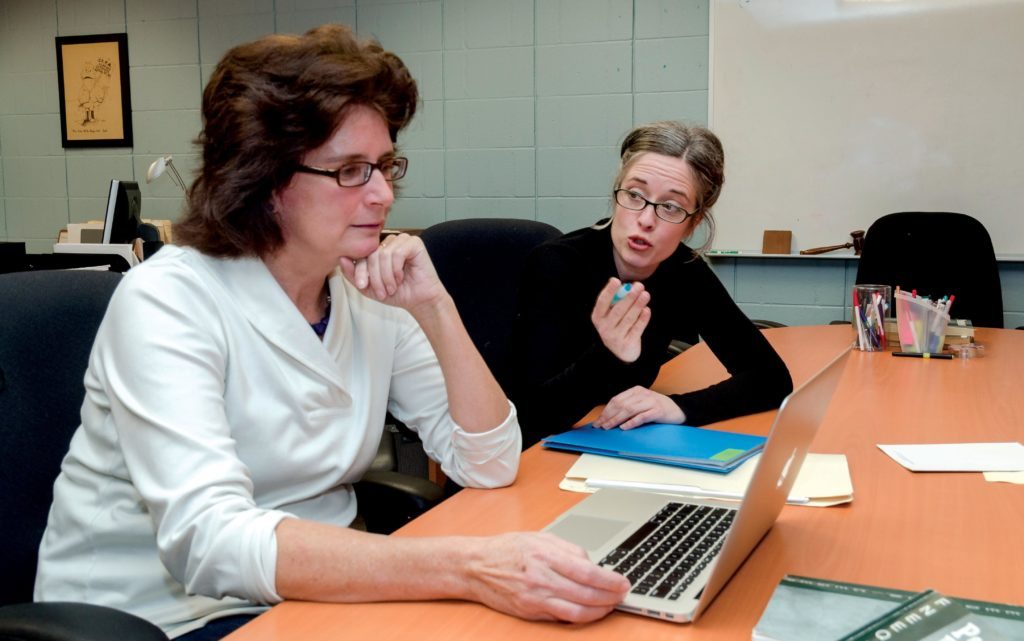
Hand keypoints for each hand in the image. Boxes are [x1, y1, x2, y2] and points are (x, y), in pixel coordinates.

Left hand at [339, 234, 445, 312]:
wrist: (419, 300)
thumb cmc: (398, 293)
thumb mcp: (369, 288)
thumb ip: (353, 275)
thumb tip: (341, 259)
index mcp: (377, 250)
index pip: (361, 254)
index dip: (359, 270)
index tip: (362, 286)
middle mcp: (389, 243)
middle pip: (371, 255)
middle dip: (374, 276)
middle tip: (381, 292)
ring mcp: (402, 241)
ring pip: (383, 254)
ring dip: (386, 276)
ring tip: (392, 288)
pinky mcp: (414, 243)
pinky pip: (397, 253)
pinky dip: (396, 269)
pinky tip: (401, 278)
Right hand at [466, 532, 629, 622]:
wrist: (476, 566)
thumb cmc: (507, 549)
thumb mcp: (540, 537)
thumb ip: (568, 549)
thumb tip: (592, 564)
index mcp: (545, 555)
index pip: (587, 572)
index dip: (610, 580)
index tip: (623, 582)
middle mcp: (541, 579)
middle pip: (586, 594)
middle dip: (610, 597)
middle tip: (623, 595)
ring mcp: (535, 599)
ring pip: (577, 612)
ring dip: (599, 611)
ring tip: (611, 605)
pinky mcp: (530, 613)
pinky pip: (562, 618)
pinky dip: (580, 616)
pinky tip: (590, 611)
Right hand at [590, 278, 650, 362]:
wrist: (621, 352)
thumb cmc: (617, 326)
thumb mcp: (611, 315)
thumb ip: (616, 302)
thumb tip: (628, 286)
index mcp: (598, 317)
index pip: (602, 302)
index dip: (608, 291)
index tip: (616, 280)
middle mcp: (604, 327)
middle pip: (618, 310)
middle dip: (629, 297)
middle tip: (639, 286)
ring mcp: (615, 337)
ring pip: (629, 318)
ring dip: (638, 305)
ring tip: (646, 295)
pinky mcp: (627, 343)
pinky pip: (637, 328)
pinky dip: (642, 319)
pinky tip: (647, 310)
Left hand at [592, 386, 684, 429]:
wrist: (678, 409)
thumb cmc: (657, 407)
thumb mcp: (642, 402)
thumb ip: (628, 406)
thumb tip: (609, 417)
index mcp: (636, 390)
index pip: (617, 399)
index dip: (606, 410)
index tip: (598, 420)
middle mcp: (642, 394)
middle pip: (621, 404)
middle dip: (608, 416)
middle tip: (600, 425)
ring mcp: (651, 402)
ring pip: (629, 410)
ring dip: (616, 419)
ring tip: (609, 427)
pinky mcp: (657, 411)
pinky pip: (642, 417)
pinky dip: (631, 422)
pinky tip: (624, 427)